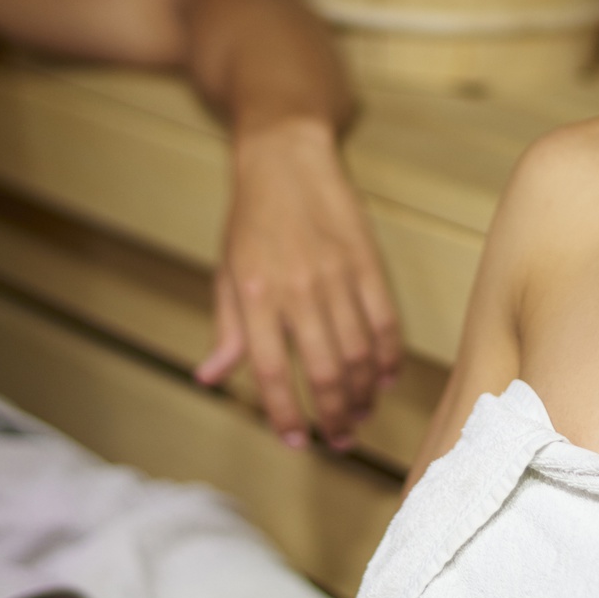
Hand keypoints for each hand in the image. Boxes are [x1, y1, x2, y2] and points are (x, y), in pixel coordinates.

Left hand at [198, 116, 400, 449]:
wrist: (286, 156)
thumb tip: (210, 377)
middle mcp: (298, 290)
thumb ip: (226, 330)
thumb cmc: (250, 218)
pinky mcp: (368, 262)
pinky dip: (388, 356)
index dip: (284, 415)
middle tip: (338, 439)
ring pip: (358, 353)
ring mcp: (337, 276)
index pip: (271, 372)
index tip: (294, 442)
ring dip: (362, 395)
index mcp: (255, 295)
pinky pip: (385, 321)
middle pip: (323, 371)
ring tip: (360, 416)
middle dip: (334, 416)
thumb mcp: (225, 271)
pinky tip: (384, 378)